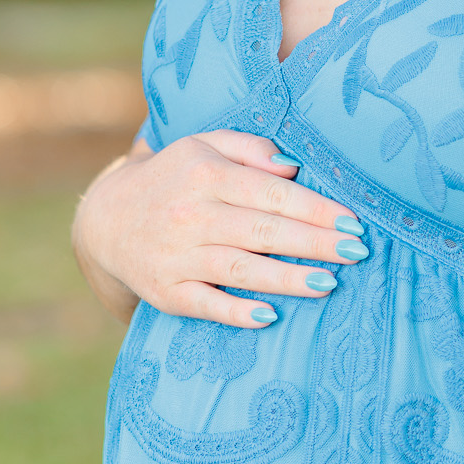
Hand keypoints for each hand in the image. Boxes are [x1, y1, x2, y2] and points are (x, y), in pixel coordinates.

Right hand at [72, 129, 367, 326]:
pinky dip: (235, 312)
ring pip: (239, 268)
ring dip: (285, 278)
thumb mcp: (203, 146)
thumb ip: (249, 148)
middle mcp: (190, 215)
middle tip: (357, 252)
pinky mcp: (165, 291)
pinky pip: (205, 303)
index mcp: (206, 175)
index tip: (352, 223)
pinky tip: (269, 317)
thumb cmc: (174, 178)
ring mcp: (176, 256)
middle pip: (263, 230)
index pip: (272, 193)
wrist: (106, 220)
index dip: (315, 209)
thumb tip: (293, 167)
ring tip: (327, 283)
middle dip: (314, 243)